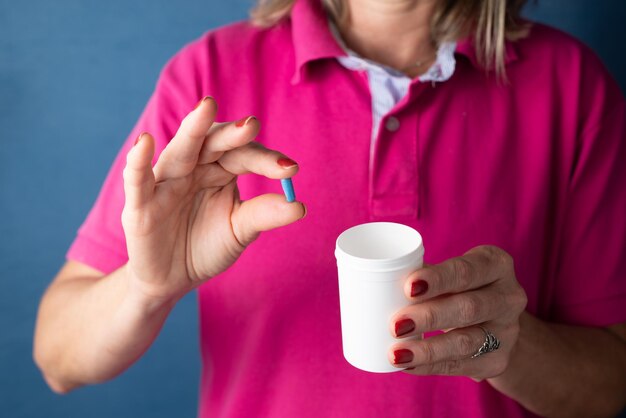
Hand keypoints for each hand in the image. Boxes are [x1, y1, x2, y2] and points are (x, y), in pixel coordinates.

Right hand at [122, 97, 304, 302]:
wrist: (172, 278)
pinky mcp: (139, 203)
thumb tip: (299, 206)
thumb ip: (263, 215)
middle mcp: (193, 168)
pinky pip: (138, 179)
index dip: (266, 161)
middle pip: (213, 142)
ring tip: (207, 106)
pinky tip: (146, 142)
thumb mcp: (239, 230)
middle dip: (232, 134)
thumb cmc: (206, 246)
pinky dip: (138, 160)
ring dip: (193, 128)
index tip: (291, 169)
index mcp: (220, 170)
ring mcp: (166, 181)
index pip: (244, 155)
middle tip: (252, 125)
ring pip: (179, 150)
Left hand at [388, 246, 526, 379]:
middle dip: (429, 317)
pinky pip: (461, 366)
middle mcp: (509, 297)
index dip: (438, 279)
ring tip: (396, 353)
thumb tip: (378, 282)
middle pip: (468, 307)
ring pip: (467, 342)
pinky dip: (430, 366)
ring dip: (428, 349)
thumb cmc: (458, 287)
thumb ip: (423, 275)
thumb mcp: (450, 274)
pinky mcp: (498, 360)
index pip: (466, 270)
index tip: (408, 287)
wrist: (494, 321)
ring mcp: (507, 332)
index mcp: (495, 264)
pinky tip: (407, 365)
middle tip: (395, 324)